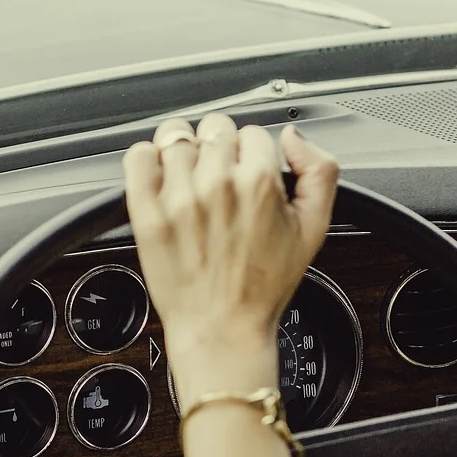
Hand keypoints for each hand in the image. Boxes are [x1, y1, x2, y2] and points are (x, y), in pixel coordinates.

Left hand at [123, 114, 339, 402]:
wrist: (222, 328)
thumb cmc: (263, 287)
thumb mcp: (315, 228)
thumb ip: (320, 171)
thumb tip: (294, 136)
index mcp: (259, 183)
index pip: (254, 132)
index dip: (253, 154)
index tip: (247, 176)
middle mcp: (217, 184)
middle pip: (215, 128)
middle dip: (220, 151)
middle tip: (220, 182)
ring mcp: (177, 197)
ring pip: (176, 136)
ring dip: (184, 153)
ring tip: (190, 183)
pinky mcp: (146, 212)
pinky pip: (137, 156)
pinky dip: (146, 160)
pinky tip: (160, 179)